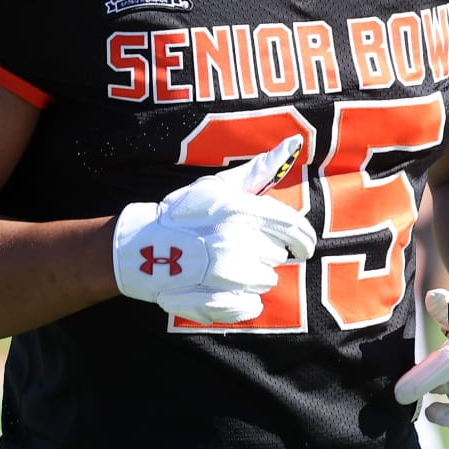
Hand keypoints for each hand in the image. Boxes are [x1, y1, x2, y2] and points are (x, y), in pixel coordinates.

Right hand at [112, 136, 314, 324]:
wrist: (143, 247)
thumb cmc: (184, 213)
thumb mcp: (219, 185)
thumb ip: (259, 170)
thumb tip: (294, 143)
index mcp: (241, 211)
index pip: (294, 228)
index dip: (305, 240)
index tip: (303, 247)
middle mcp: (237, 242)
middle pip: (278, 255)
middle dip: (264, 252)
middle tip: (238, 248)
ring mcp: (227, 275)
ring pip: (266, 280)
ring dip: (254, 276)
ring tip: (227, 266)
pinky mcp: (218, 301)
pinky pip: (252, 306)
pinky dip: (245, 301)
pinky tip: (227, 288)